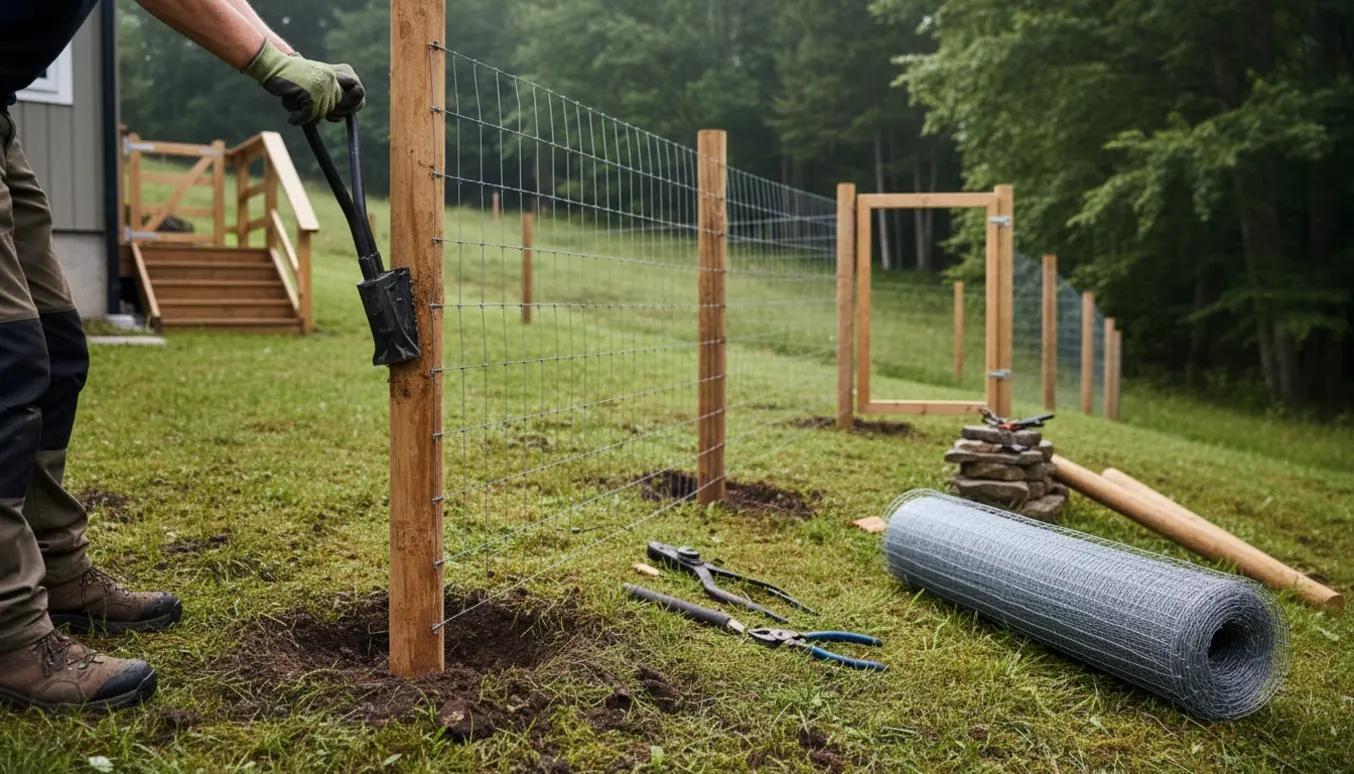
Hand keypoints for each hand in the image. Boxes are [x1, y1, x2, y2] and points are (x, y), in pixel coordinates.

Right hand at [243, 41, 364, 124]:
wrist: (271, 64)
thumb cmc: (286, 76)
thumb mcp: (310, 81)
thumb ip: (323, 93)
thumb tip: (338, 116)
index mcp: (331, 76)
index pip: (338, 100)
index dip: (327, 110)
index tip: (317, 115)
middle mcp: (329, 80)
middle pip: (329, 108)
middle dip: (315, 113)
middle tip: (300, 113)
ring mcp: (321, 86)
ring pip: (319, 113)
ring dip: (306, 117)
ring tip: (294, 113)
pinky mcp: (311, 94)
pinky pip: (309, 115)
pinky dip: (299, 119)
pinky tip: (292, 118)